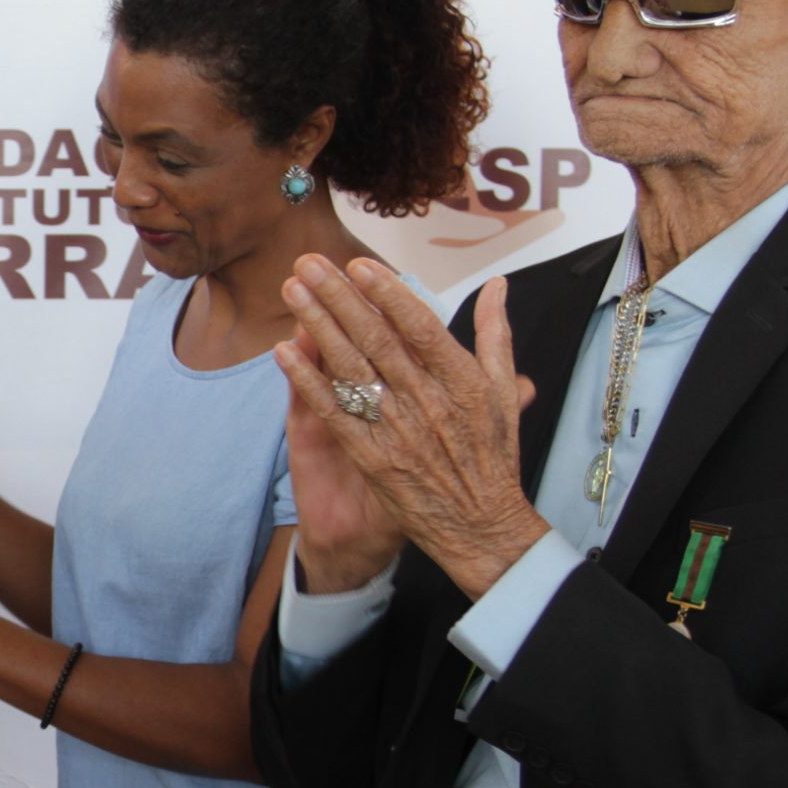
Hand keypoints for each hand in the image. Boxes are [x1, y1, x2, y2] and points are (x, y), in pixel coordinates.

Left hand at [277, 258, 545, 598]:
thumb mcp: (503, 394)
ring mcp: (396, 429)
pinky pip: (334, 412)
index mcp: (460, 380)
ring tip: (292, 290)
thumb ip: (496, 336)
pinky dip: (307, 382)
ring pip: (351, 368)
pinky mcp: (371, 456)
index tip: (359, 265)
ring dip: (317, 326)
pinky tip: (284, 353)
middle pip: (376, 339)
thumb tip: (497, 286)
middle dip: (340, 297)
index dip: (388, 295)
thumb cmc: (493, 456)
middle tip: (309, 261)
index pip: (420, 327)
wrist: (480, 526)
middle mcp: (426, 400)